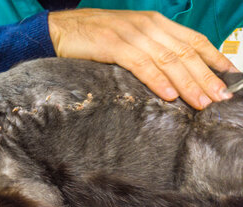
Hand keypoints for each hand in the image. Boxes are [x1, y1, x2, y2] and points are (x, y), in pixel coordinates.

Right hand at [48, 9, 239, 109]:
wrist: (61, 29)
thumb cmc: (94, 37)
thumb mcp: (128, 38)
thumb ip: (150, 49)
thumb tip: (170, 72)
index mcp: (154, 23)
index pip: (192, 40)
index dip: (213, 58)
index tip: (230, 75)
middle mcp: (148, 26)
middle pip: (185, 52)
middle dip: (206, 76)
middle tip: (221, 96)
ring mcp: (132, 34)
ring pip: (168, 59)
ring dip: (187, 83)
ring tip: (202, 102)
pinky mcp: (114, 45)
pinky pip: (141, 64)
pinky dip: (157, 80)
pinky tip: (169, 95)